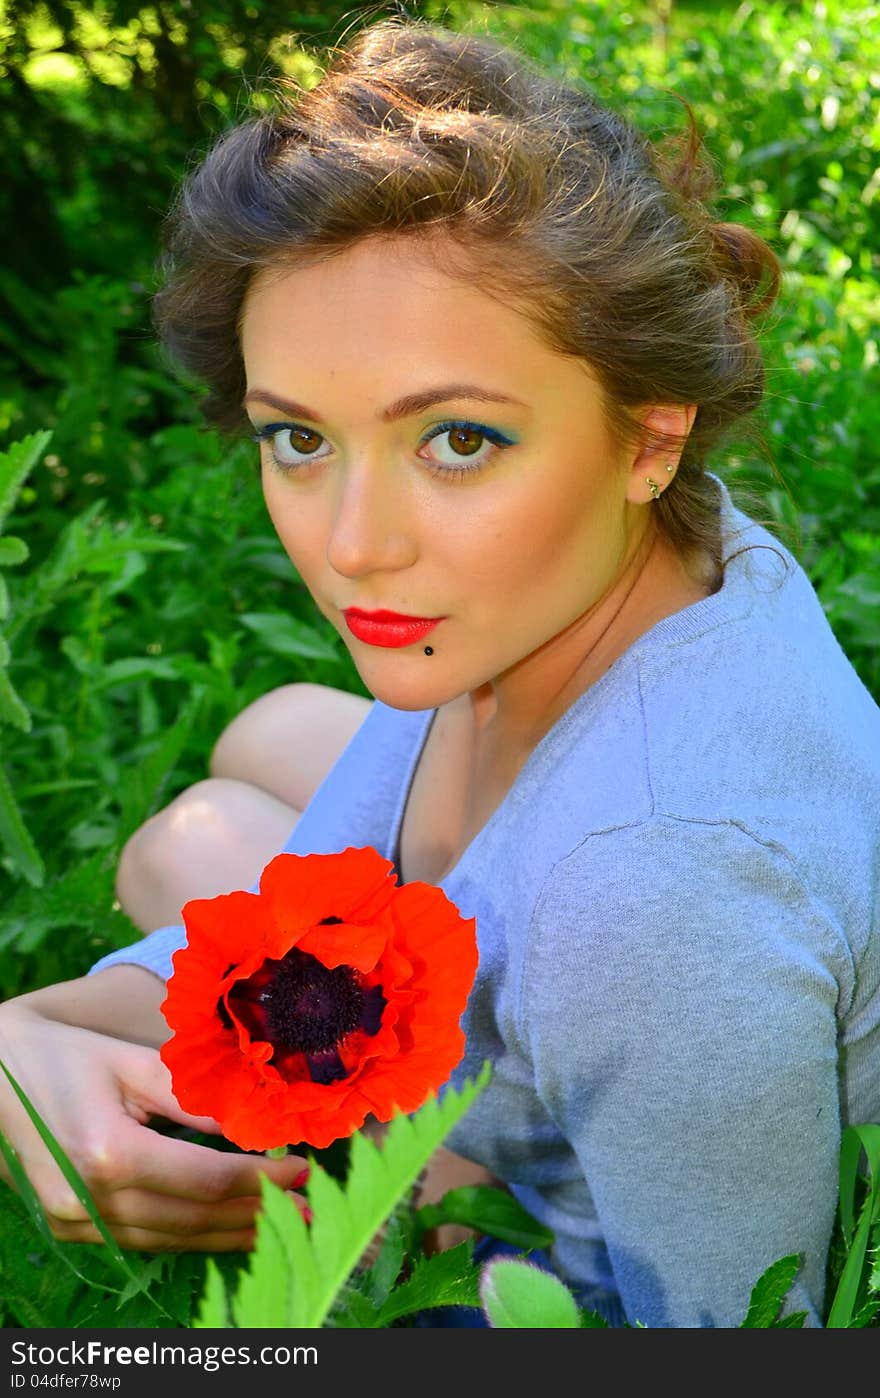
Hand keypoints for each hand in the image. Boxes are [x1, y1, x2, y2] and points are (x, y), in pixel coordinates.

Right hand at [0, 1002, 309, 1251]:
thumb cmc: (67, 1057)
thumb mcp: (134, 1065)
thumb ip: (196, 1100)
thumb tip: (258, 1127)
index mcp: (110, 1151)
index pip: (208, 1180)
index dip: (263, 1180)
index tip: (305, 1172)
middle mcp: (92, 1199)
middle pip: (194, 1219)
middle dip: (257, 1215)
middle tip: (308, 1210)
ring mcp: (76, 1223)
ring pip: (171, 1239)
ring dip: (228, 1235)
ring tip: (278, 1224)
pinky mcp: (70, 1230)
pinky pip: (143, 1240)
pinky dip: (188, 1235)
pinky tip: (224, 1226)